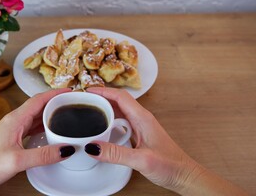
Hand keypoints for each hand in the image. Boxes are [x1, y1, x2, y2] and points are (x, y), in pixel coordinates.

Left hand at [0, 88, 74, 195]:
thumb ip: (43, 155)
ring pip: (37, 115)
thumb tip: (66, 149)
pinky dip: (45, 124)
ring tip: (67, 113)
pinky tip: (52, 130)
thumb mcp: (18, 160)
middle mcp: (15, 120)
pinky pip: (33, 126)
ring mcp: (15, 128)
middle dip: (56, 101)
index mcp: (15, 119)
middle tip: (73, 102)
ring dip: (51, 113)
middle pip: (39, 105)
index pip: (39, 99)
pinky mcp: (14, 137)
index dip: (55, 93)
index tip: (70, 90)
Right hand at [85, 87, 247, 194]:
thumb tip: (92, 147)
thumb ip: (116, 153)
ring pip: (118, 111)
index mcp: (143, 118)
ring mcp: (139, 126)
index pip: (120, 96)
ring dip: (104, 108)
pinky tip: (100, 127)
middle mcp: (141, 118)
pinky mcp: (138, 134)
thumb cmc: (170, 165)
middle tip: (83, 101)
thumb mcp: (141, 160)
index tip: (87, 91)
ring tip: (88, 110)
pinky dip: (108, 120)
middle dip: (100, 98)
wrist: (183, 175)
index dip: (103, 91)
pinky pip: (120, 122)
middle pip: (117, 101)